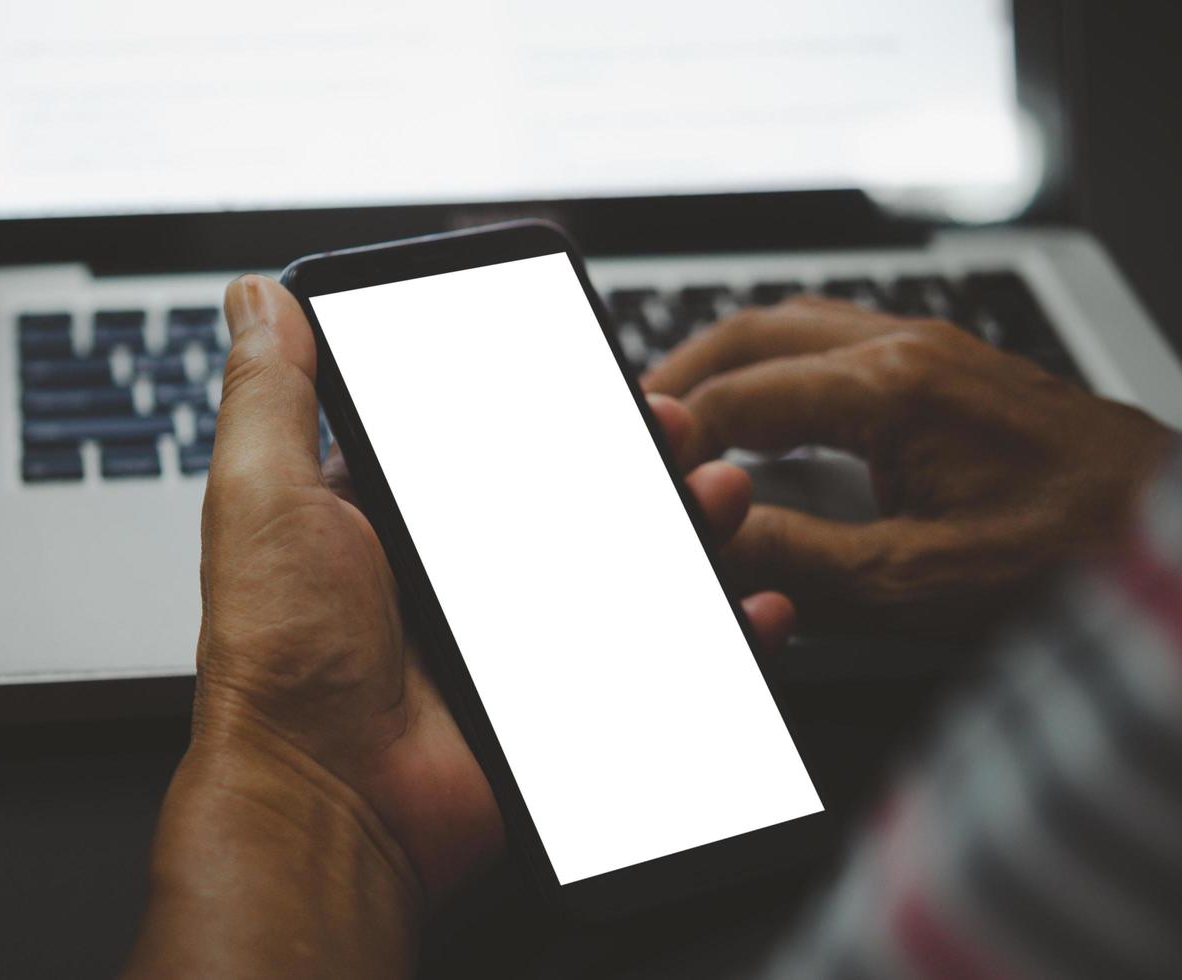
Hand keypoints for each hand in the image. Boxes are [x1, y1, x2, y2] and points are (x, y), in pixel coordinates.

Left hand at [127, 275, 793, 977]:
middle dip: (630, 451)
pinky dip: (705, 628)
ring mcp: (506, 632)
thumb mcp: (263, 499)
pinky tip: (741, 602)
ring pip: (616, 560)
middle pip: (563, 490)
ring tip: (716, 494)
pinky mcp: (551, 694)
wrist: (331, 805)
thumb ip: (270, 396)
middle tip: (675, 429)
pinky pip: (646, 653)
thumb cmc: (283, 657)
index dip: (539, 395)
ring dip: (679, 521)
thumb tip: (258, 299)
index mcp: (383, 512)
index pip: (477, 433)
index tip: (594, 367)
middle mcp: (449, 568)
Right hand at [642, 297, 1175, 629]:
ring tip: (687, 409)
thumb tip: (721, 535)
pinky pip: (841, 337)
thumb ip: (801, 558)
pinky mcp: (956, 368)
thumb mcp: (918, 581)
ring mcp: (936, 349)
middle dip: (683, 373)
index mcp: (893, 389)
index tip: (637, 460)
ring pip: (798, 322)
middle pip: (757, 329)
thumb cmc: (1074, 554)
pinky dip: (783, 362)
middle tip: (636, 418)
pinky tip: (776, 405)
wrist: (1181, 534)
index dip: (676, 432)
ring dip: (731, 359)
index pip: (741, 395)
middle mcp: (910, 348)